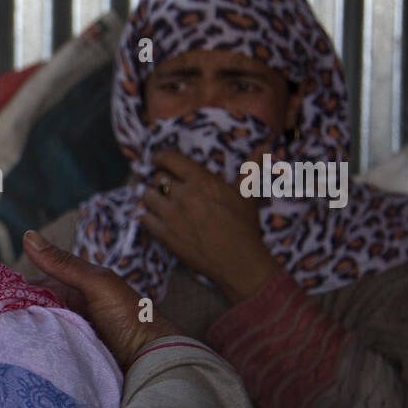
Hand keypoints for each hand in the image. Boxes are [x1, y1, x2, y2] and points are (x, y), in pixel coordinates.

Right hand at [23, 231, 181, 371]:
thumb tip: (27, 235)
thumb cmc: (129, 316)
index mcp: (74, 289)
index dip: (12, 288)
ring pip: (35, 331)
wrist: (152, 359)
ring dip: (20, 333)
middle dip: (12, 313)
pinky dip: (32, 349)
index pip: (34, 285)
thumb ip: (63, 263)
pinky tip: (13, 353)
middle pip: (32, 309)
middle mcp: (69, 310)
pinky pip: (45, 350)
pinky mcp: (70, 357)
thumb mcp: (96, 283)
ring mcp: (69, 335)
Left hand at [138, 151, 278, 303]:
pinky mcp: (164, 235)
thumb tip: (263, 146)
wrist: (238, 261)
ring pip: (147, 196)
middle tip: (168, 188)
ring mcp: (172, 215)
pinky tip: (157, 219)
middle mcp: (183, 195)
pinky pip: (144, 218)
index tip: (158, 160)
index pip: (169, 158)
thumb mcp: (247, 193)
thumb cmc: (244, 225)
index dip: (160, 157)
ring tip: (161, 203)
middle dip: (161, 181)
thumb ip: (250, 167)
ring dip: (153, 197)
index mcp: (202, 181)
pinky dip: (148, 216)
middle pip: (157, 178)